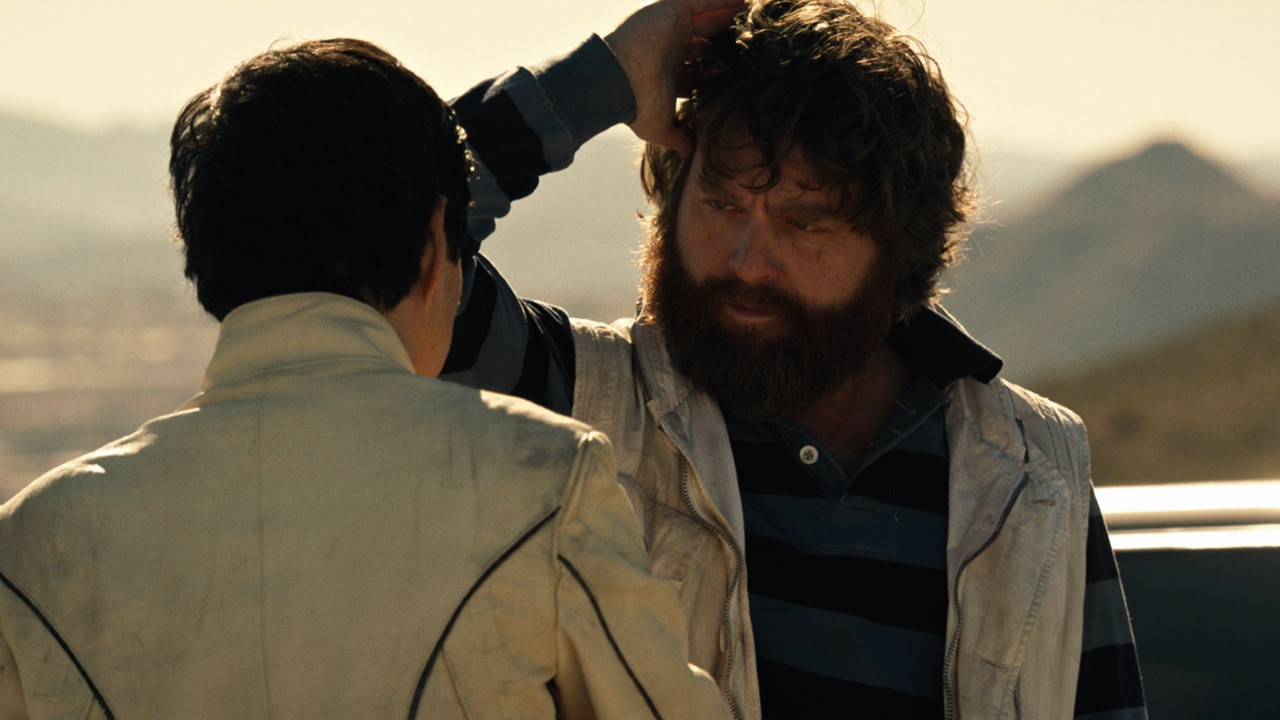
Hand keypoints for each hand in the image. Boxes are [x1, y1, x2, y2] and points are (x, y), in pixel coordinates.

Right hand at [604, 0, 743, 155]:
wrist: (618, 80)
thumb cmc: (636, 105)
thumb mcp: (660, 126)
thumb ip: (677, 137)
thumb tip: (689, 154)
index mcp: (672, 70)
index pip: (701, 64)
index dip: (721, 65)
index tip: (745, 67)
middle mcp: (673, 47)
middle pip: (708, 38)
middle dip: (729, 38)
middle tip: (754, 38)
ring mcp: (673, 26)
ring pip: (708, 16)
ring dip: (730, 15)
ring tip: (757, 12)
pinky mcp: (672, 9)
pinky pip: (702, 0)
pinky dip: (722, 1)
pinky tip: (745, 0)